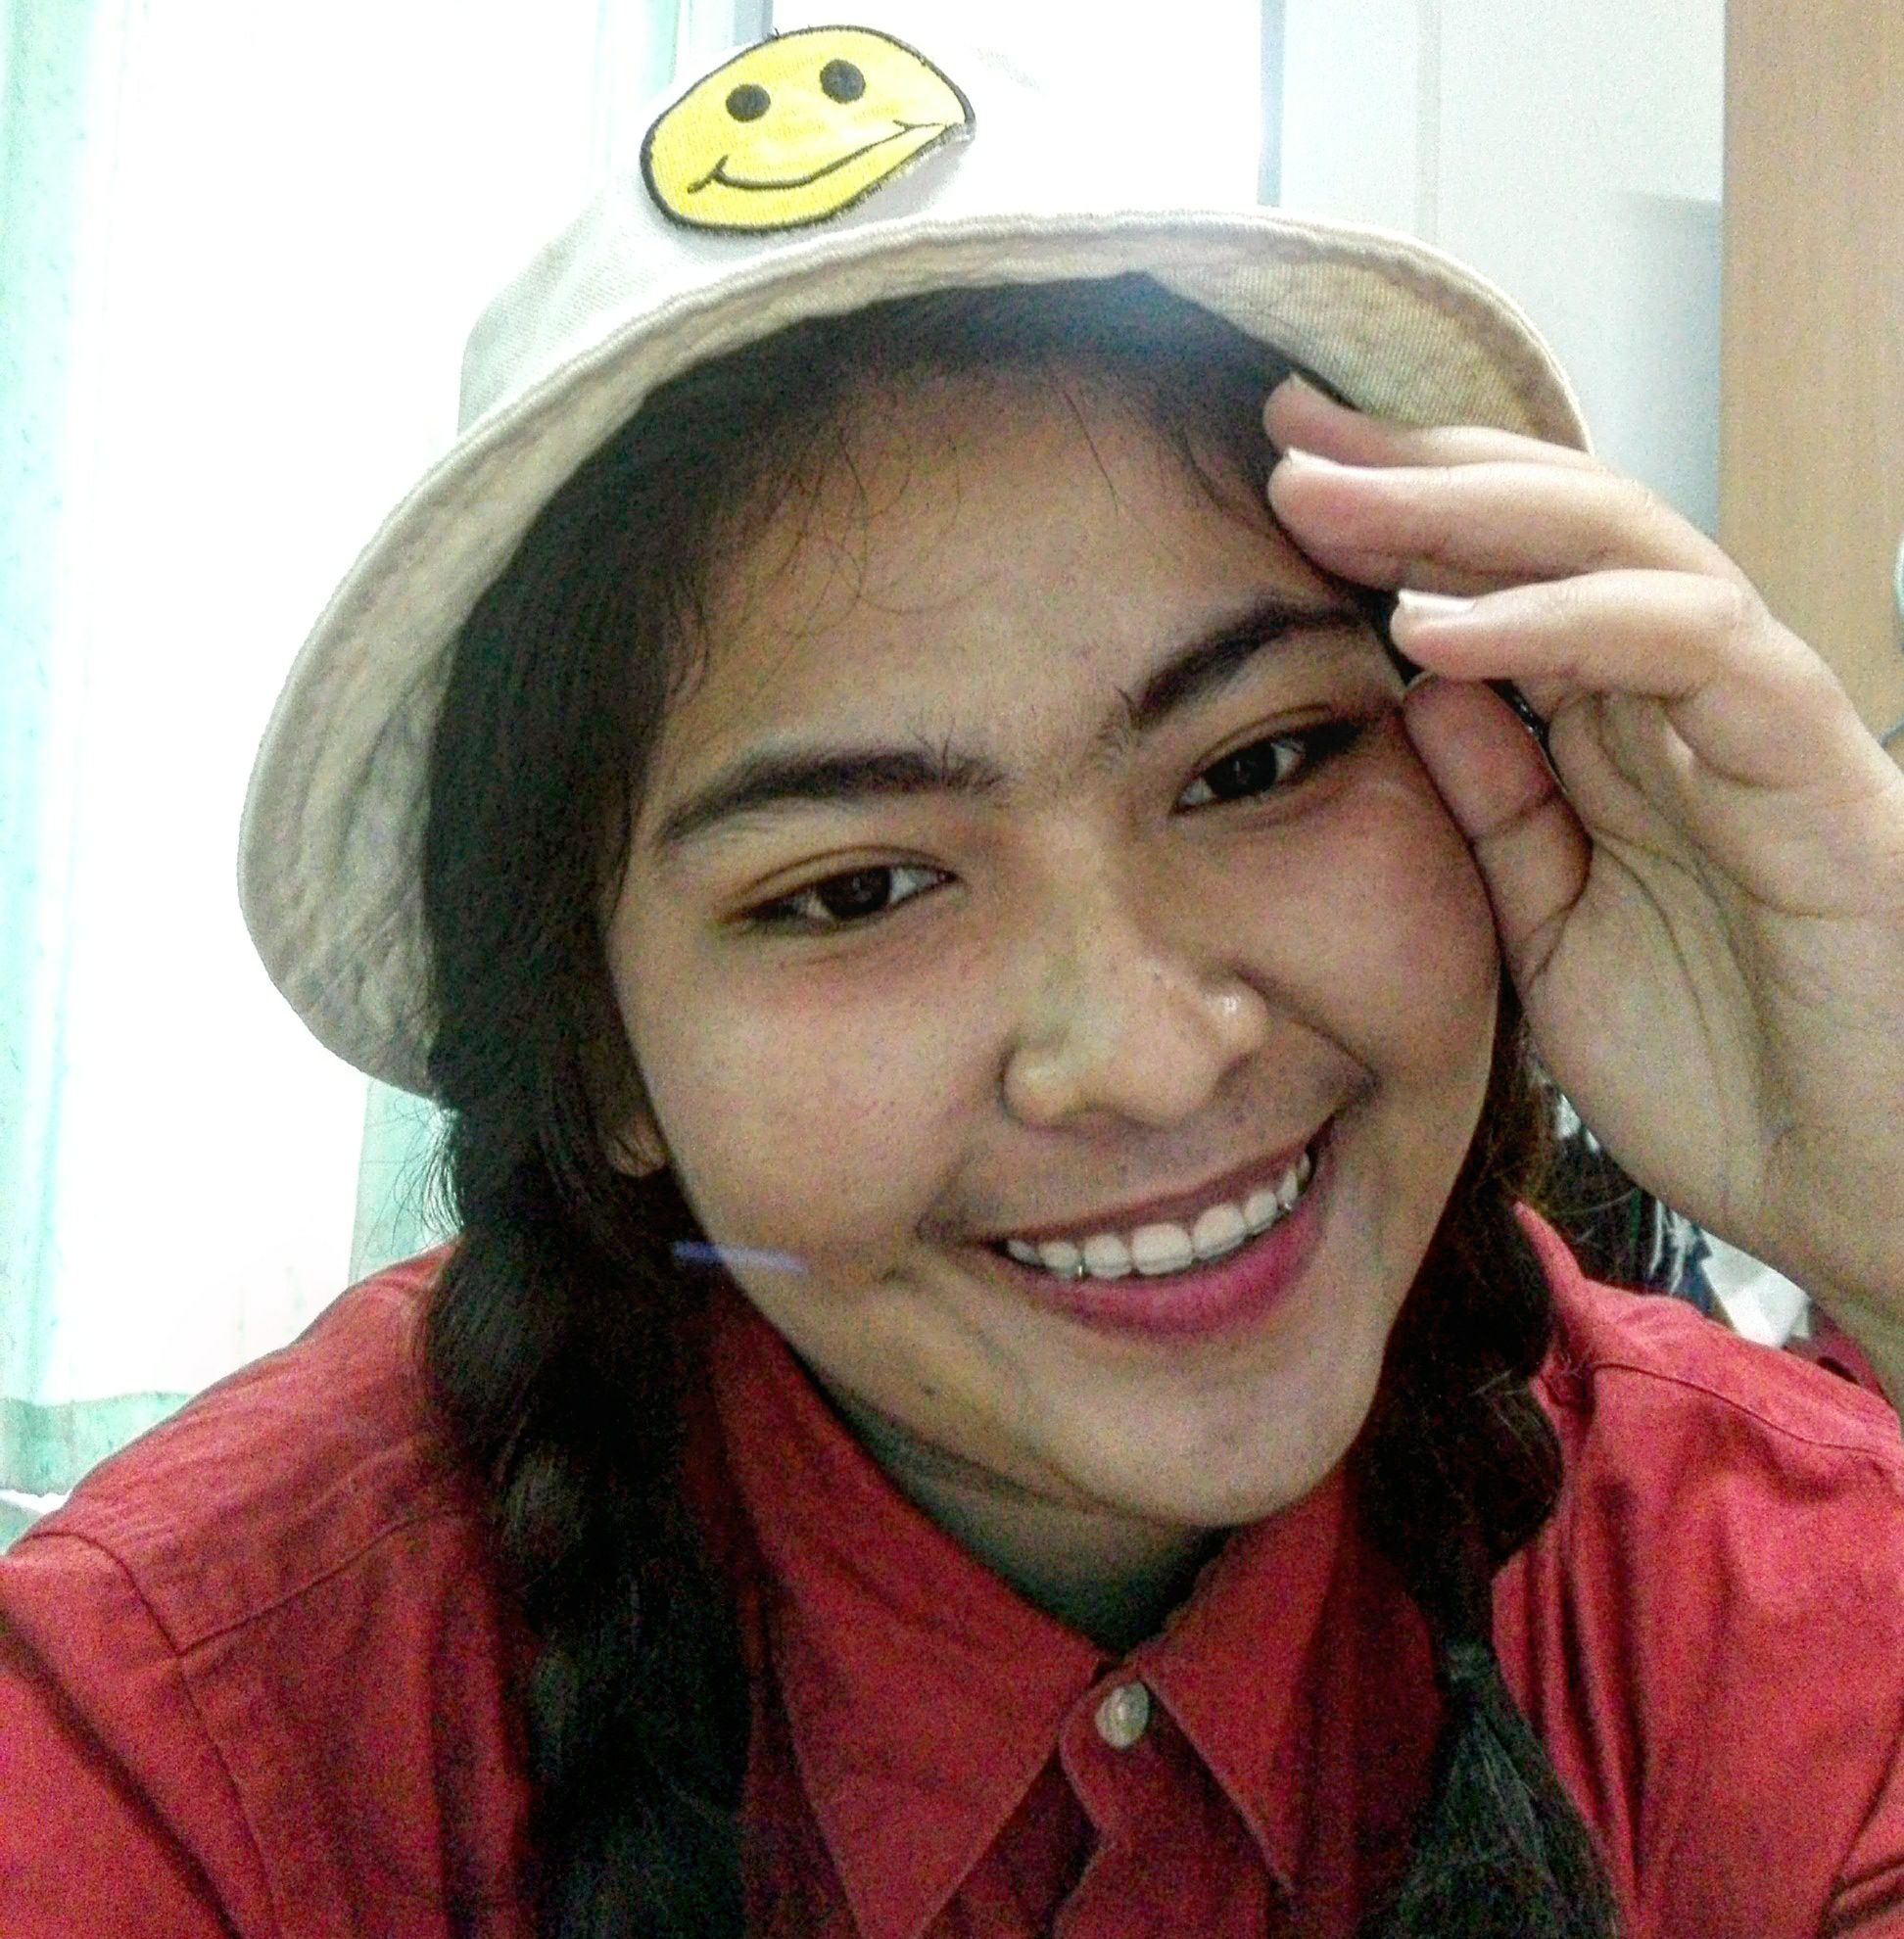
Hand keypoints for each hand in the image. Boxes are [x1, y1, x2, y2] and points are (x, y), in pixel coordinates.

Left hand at [1263, 375, 1903, 1325]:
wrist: (1851, 1185)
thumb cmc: (1715, 1066)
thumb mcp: (1548, 932)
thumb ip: (1495, 808)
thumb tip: (1413, 684)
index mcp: (1618, 737)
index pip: (1507, 579)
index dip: (1396, 518)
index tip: (1276, 474)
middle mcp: (1683, 704)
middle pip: (1554, 531)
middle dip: (1415, 476)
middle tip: (1286, 439)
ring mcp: (1750, 722)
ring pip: (1626, 550)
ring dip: (1470, 517)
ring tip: (1337, 504)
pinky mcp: (1811, 766)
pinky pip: (1694, 651)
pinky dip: (1566, 623)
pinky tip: (1439, 628)